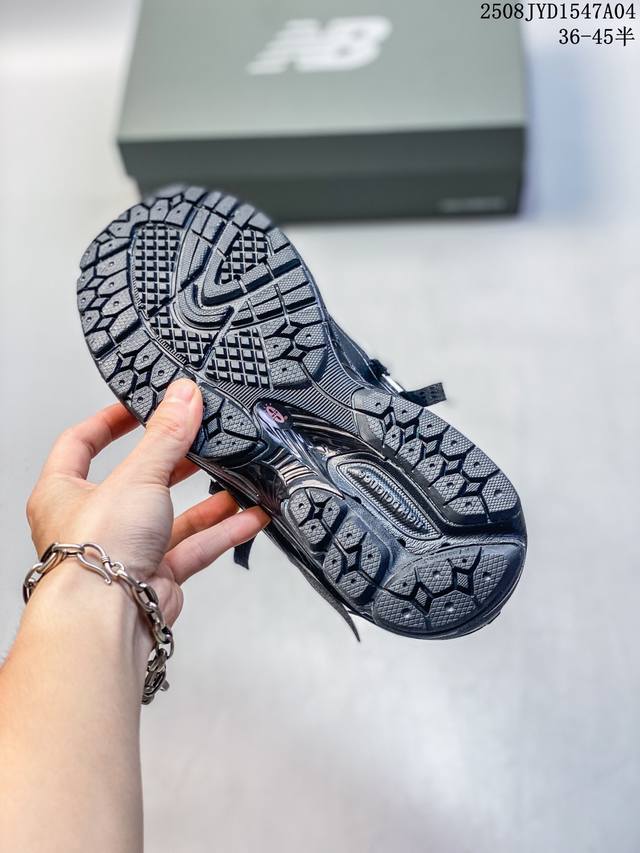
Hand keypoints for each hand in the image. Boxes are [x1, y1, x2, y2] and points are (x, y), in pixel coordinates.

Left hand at [26, 378, 267, 624]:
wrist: (106, 620)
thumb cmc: (94, 553)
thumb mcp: (136, 475)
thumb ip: (166, 435)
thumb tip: (183, 396)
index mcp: (64, 491)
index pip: (81, 443)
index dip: (110, 421)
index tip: (140, 406)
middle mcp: (92, 522)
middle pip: (137, 479)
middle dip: (174, 460)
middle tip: (201, 438)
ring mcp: (126, 550)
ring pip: (172, 516)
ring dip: (206, 499)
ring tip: (235, 475)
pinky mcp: (156, 576)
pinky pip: (194, 547)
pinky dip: (222, 532)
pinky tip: (249, 516)